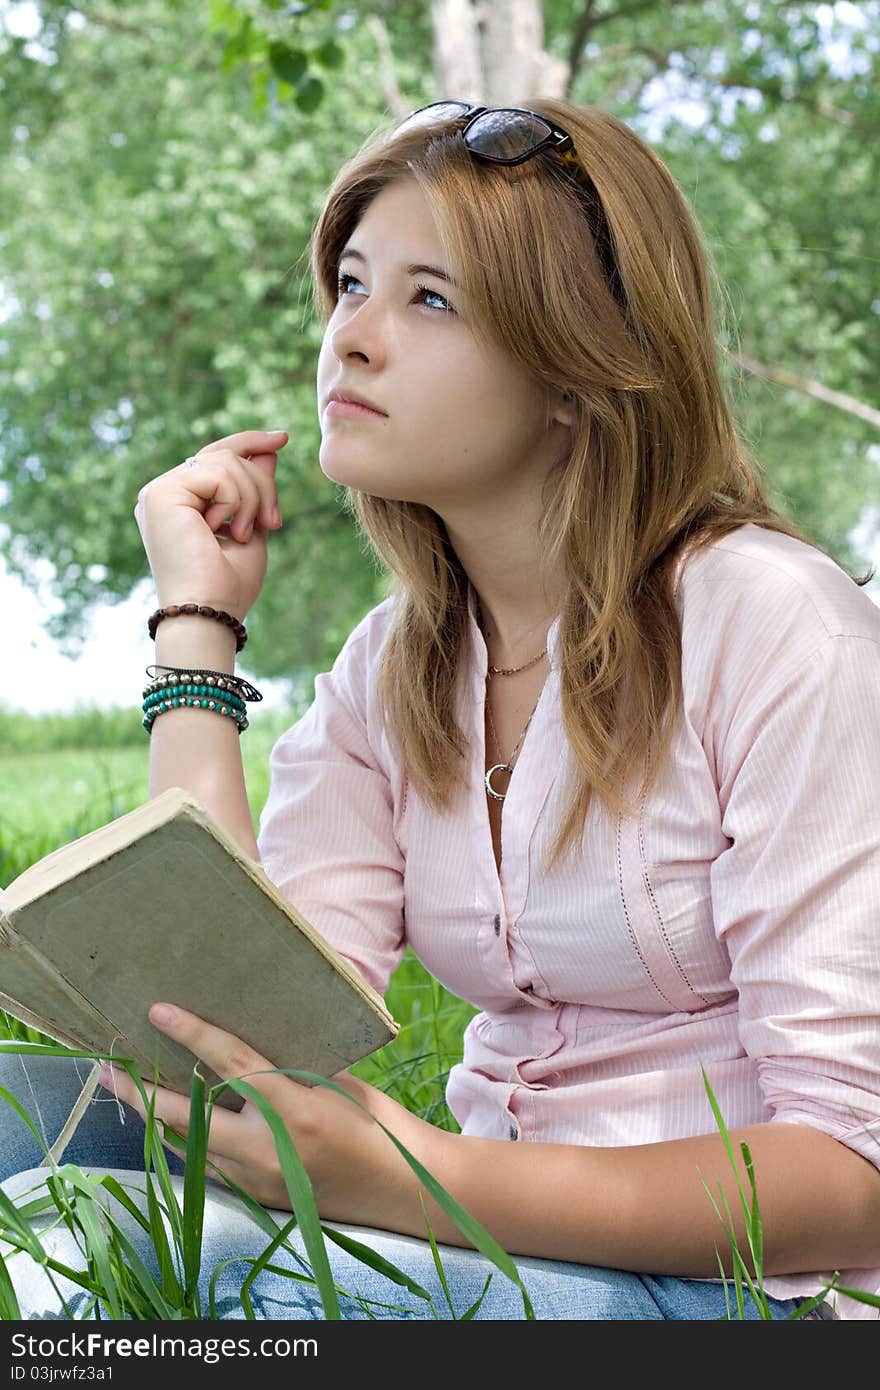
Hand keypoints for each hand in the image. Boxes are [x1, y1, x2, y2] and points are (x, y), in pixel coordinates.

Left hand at [100, 1003, 438, 1225]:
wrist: (404, 1188)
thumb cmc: (378, 1123)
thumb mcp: (335, 1081)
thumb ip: (287, 1070)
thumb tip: (241, 1053)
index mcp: (295, 1110)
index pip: (231, 1064)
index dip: (192, 1034)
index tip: (158, 1010)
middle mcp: (268, 1151)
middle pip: (187, 1117)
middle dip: (141, 1092)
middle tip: (106, 1068)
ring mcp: (259, 1182)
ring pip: (190, 1147)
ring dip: (161, 1119)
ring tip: (131, 1088)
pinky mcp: (258, 1200)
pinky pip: (211, 1167)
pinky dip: (191, 1142)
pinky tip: (179, 1122)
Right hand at [134, 428, 288, 621]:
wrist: (211, 611)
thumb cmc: (229, 584)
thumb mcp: (252, 525)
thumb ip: (254, 487)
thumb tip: (268, 448)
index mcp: (181, 503)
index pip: (216, 459)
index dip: (249, 443)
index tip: (282, 438)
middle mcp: (164, 494)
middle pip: (224, 454)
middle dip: (261, 481)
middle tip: (273, 521)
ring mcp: (159, 492)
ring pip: (226, 461)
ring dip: (252, 497)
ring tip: (246, 533)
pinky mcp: (160, 494)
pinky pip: (218, 473)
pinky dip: (237, 500)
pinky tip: (228, 529)